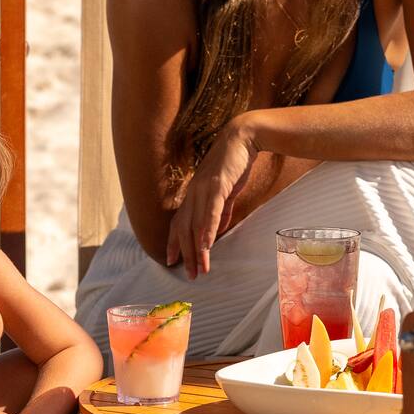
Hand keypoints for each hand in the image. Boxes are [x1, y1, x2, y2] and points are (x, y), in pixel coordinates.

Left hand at [165, 116, 257, 277]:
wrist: (243, 138)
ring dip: (197, 250)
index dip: (173, 242)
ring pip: (196, 225)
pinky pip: (210, 212)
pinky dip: (207, 230)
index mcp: (194, 194)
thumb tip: (217, 230)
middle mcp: (193, 193)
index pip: (178, 222)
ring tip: (200, 268)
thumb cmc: (235, 163)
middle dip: (186, 254)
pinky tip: (206, 246)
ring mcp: (203, 189)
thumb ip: (221, 211)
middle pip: (184, 228)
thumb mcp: (226, 191)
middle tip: (190, 275)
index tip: (171, 261)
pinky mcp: (216, 185)